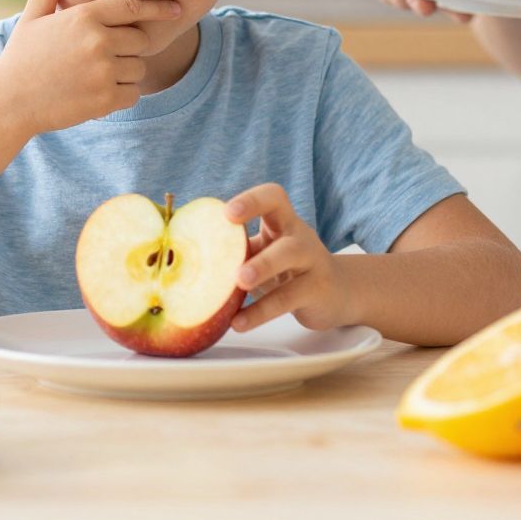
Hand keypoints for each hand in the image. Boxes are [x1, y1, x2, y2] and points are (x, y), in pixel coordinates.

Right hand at [0, 0, 181, 133]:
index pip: (132, 6)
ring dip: (125, 73)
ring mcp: (103, 71)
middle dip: (130, 47)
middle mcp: (98, 41)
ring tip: (94, 77)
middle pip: (141, 39)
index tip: (175, 8)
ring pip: (139, 68)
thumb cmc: (20, 59)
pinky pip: (133, 93)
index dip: (156, 7)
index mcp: (84, 17)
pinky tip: (97, 95)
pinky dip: (122, 95)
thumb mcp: (31, 19)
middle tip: (103, 57)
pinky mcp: (105, 99)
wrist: (9, 103)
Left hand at [225, 183, 356, 331]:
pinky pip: (288, 299)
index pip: (272, 197)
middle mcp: (299, 236)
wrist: (338, 293)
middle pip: (284, 218)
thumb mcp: (266, 253)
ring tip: (239, 283)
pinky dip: (261, 312)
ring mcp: (312, 262)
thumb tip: (181, 254)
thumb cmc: (289, 269)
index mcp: (283, 222)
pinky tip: (239, 322)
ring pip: (290, 257)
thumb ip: (237, 249)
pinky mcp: (317, 290)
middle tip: (231, 234)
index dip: (251, 200)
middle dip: (257, 224)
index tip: (226, 213)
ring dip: (263, 267)